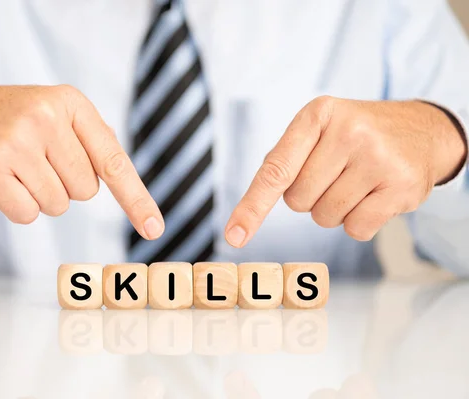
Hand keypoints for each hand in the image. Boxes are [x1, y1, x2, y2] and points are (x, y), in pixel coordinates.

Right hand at [0, 85, 163, 238]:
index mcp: (69, 102)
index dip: (136, 199)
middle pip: (86, 191)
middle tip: (36, 160)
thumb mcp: (52, 110)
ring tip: (16, 167)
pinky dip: (18, 206)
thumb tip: (122, 180)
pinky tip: (0, 180)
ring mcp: (16, 143)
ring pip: (58, 205)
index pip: (113, 161)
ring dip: (40, 196)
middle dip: (65, 185)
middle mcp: (45, 118)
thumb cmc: (8, 118)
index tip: (154, 229)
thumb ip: (90, 139)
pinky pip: (28, 214)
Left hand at [225, 97, 466, 245]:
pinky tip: (375, 195)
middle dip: (310, 196)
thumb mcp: (319, 128)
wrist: (421, 131)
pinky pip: (356, 230)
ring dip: (334, 210)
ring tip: (357, 181)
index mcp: (317, 115)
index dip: (252, 206)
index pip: (276, 170)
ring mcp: (378, 159)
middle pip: (297, 201)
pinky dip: (359, 222)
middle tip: (335, 173)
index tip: (234, 236)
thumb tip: (249, 211)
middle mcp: (349, 132)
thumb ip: (284, 158)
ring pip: (325, 218)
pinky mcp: (403, 186)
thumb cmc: (356, 136)